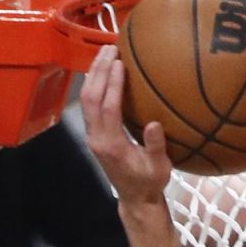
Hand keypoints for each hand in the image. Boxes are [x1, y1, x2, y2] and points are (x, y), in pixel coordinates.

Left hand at [80, 45, 171, 208]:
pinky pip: (89, 104)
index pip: (108, 109)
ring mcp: (92, 135)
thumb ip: (155, 147)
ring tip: (105, 53)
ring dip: (94, 74)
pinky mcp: (94, 133)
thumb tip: (155, 124)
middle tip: (110, 48)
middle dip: (99, 71)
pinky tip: (104, 71)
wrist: (134, 198)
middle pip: (90, 98)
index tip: (120, 64)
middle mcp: (97, 138)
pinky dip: (95, 84)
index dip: (112, 85)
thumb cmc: (150, 183)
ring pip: (86, 99)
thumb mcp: (159, 169)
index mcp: (112, 145)